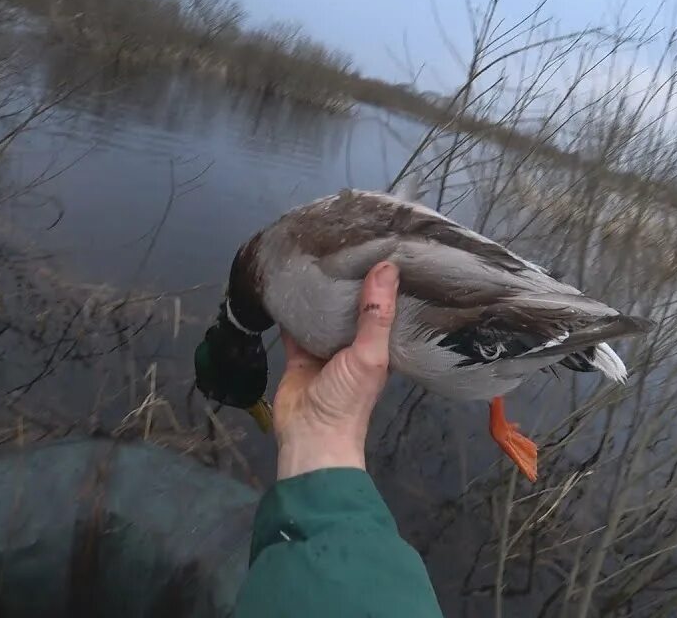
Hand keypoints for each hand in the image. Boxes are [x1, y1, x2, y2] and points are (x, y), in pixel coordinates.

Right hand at [273, 261, 398, 478]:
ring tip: (319, 252)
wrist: (309, 435)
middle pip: (353, 305)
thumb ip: (376, 314)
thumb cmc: (348, 399)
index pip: (386, 305)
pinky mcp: (299, 352)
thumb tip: (387, 266)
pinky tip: (289, 281)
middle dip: (350, 279)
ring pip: (324, 311)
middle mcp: (355, 343)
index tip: (385, 245)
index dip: (387, 280)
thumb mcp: (370, 355)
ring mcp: (326, 347)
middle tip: (347, 240)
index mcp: (380, 345)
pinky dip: (292, 306)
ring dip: (321, 290)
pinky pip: (296, 323)